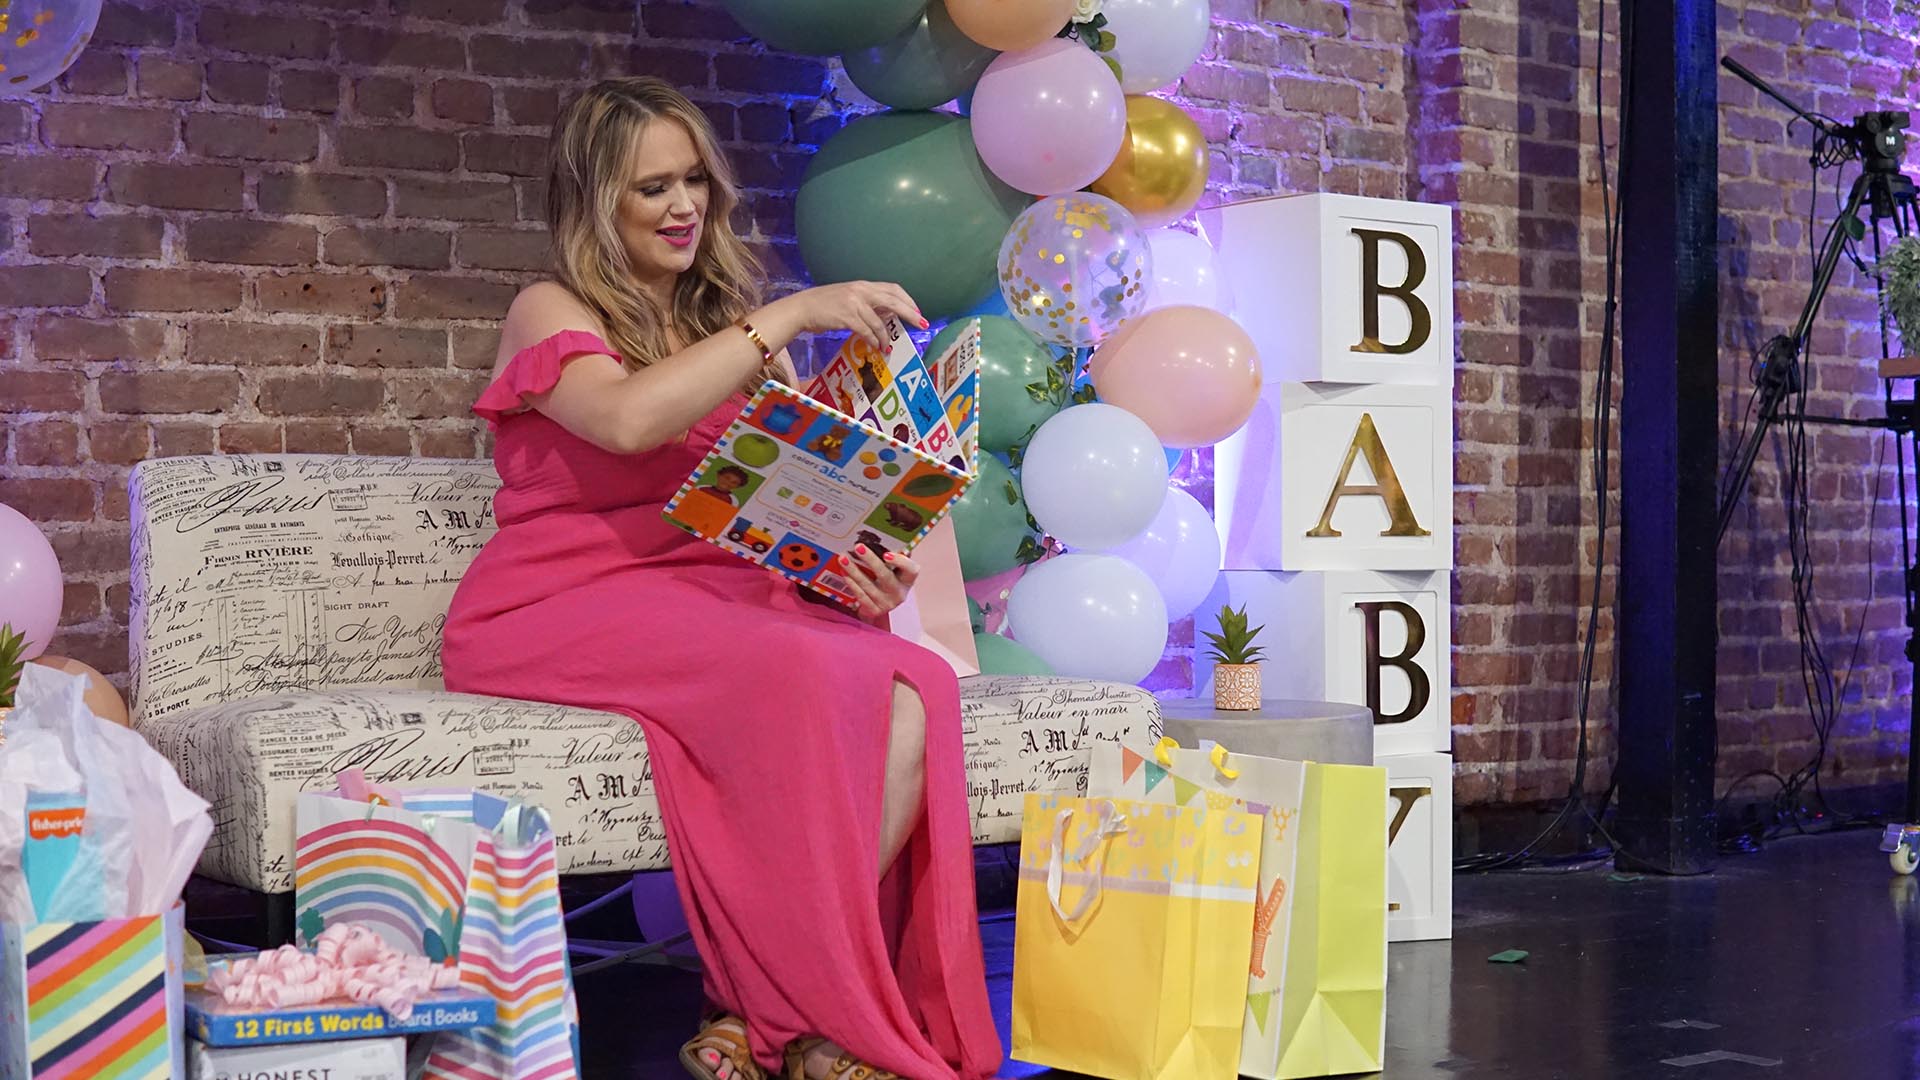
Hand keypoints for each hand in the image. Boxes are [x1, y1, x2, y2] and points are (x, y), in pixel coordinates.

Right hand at [786, 281, 927, 346]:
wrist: (802, 308)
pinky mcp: (846, 316)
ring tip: (888, 347)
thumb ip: (867, 304)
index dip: (908, 300)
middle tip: (922, 324)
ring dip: (886, 336)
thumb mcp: (848, 298)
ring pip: (879, 321)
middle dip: (910, 313)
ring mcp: (854, 302)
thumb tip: (886, 315)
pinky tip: (875, 347)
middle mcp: (861, 290)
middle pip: (893, 300)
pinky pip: (866, 330)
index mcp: (863, 285)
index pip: (892, 288)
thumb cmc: (824, 305)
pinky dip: (873, 340)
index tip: (917, 311)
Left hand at [837, 544, 918, 617]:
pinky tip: (844, 572)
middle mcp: (899, 593)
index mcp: (908, 579)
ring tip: (843, 558)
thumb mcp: (896, 569)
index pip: (911, 570)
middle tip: (858, 547)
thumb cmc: (889, 580)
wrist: (882, 605)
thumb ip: (896, 554)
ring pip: (868, 585)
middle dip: (871, 560)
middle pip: (885, 576)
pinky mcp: (874, 610)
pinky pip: (860, 595)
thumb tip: (888, 535)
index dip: (900, 562)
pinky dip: (851, 582)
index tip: (886, 554)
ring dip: (854, 570)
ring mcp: (887, 603)